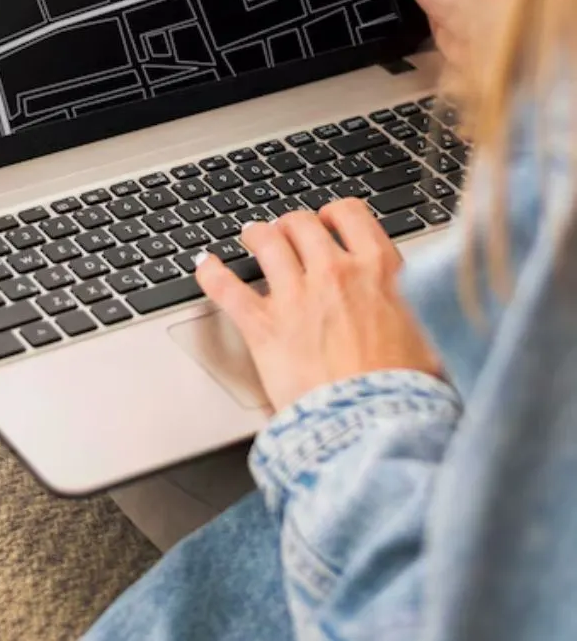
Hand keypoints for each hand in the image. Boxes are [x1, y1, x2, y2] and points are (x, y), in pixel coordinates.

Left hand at [195, 200, 441, 411]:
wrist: (377, 426)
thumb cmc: (409, 391)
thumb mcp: (435, 336)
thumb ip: (424, 306)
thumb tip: (434, 299)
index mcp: (379, 270)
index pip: (350, 214)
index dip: (334, 214)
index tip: (328, 222)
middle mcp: (334, 273)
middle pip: (300, 223)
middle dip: (291, 225)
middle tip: (287, 235)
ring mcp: (295, 297)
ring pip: (264, 242)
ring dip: (255, 236)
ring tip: (250, 237)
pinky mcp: (263, 326)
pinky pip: (226, 287)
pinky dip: (211, 273)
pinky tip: (205, 266)